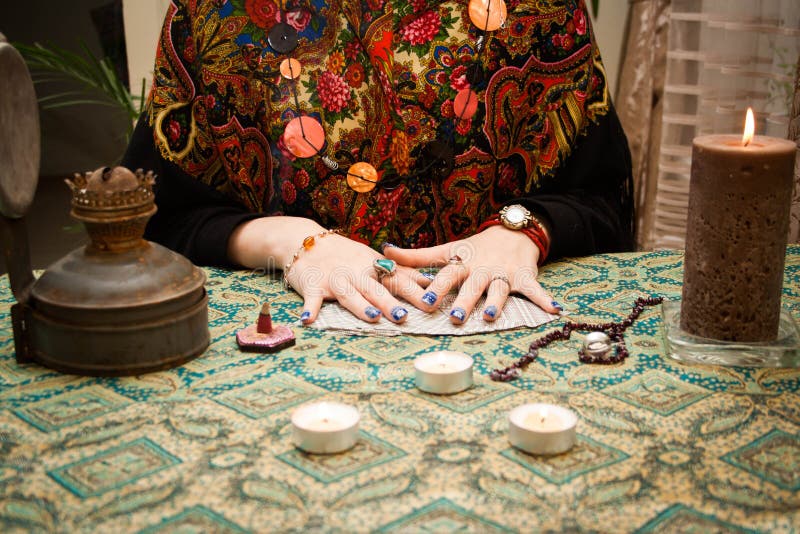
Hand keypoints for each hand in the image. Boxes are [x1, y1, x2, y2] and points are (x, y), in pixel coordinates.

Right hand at [228, 216, 428, 323]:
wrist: (306, 241)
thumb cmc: (346, 255)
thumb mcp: (375, 259)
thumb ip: (401, 272)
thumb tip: (431, 281)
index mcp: (374, 267)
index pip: (398, 280)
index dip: (415, 291)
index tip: (433, 303)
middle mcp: (357, 273)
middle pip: (375, 289)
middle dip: (389, 302)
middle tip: (404, 316)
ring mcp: (335, 279)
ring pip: (348, 294)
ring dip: (359, 305)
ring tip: (372, 317)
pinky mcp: (313, 286)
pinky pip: (312, 299)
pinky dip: (310, 308)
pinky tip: (308, 320)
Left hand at [383, 225, 561, 322]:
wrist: (512, 231)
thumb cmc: (474, 248)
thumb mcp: (447, 250)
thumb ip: (416, 257)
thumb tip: (383, 253)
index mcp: (462, 264)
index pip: (446, 276)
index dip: (436, 288)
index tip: (425, 302)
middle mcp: (482, 269)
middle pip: (472, 286)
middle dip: (464, 301)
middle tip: (456, 317)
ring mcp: (504, 274)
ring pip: (499, 290)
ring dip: (496, 302)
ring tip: (491, 316)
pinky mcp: (525, 277)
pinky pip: (535, 289)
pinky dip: (545, 299)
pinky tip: (556, 310)